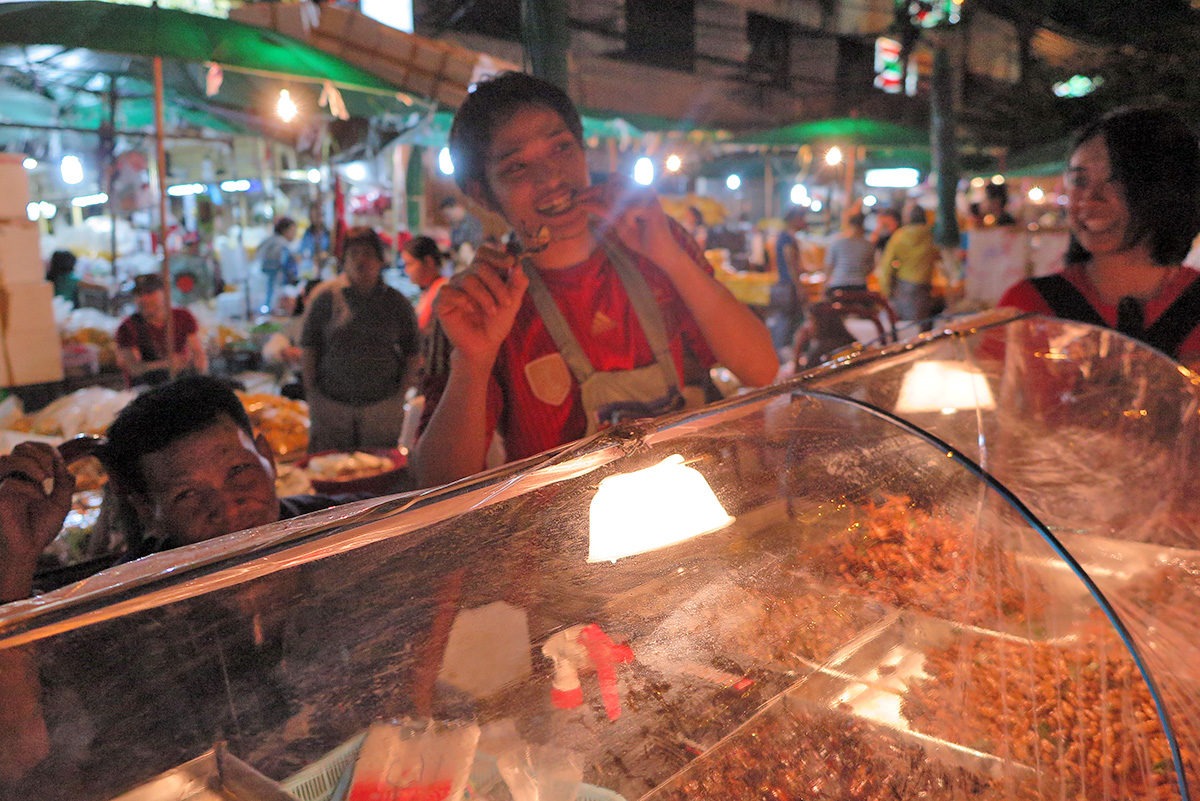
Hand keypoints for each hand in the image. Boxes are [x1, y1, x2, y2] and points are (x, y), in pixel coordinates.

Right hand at [0, 443, 73, 602]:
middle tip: (52, 472)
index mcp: (28, 475)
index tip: (59, 461)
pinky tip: (38, 498)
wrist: (29, 550)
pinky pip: (9, 484)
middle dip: (41, 453)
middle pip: (21, 448)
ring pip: (7, 459)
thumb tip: (61, 461)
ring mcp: (4, 487)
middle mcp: (14, 477)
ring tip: (45, 478)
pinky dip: (28, 488)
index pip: (32, 448)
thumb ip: (64, 481)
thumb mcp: (61, 502)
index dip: (46, 448)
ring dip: (31, 463)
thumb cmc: (42, 528)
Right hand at [434, 245, 529, 368]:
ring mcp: (452, 289)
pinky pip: (449, 292)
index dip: (496, 254)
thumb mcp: (512, 303)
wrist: (484, 346)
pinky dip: (463, 301)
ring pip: (467, 279)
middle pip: (479, 267)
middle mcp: (465, 278)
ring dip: (484, 296)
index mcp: (481, 274)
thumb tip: (519, 264)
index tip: (511, 263)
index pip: (483, 253)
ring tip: (492, 312)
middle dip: (497, 285)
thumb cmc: (496, 323)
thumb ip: (517, 284)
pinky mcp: (441, 302)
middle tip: (508, 303)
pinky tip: (471, 311)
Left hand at [576, 177, 689, 274]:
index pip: (609, 182)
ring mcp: (647, 194)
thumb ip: (604, 210)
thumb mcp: (617, 223)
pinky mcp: (651, 204)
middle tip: (614, 218)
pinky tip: (638, 226)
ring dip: (618, 212)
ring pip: (617, 194)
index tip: (577, 198)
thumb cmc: (641, 238)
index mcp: (634, 189)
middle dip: (606, 200)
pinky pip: (627, 210)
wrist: (660, 252)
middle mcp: (641, 187)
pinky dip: (628, 222)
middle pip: (611, 183)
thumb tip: (584, 202)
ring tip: (630, 223)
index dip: (592, 189)